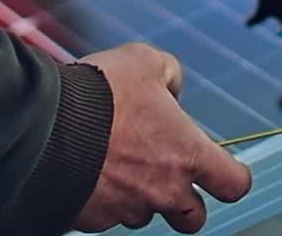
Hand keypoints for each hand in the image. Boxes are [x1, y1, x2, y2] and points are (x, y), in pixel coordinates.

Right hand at [74, 42, 251, 232]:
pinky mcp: (95, 220)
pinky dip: (106, 196)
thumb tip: (172, 89)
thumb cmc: (102, 94)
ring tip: (120, 159)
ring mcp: (128, 209)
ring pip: (146, 213)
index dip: (233, 177)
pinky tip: (93, 167)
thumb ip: (170, 75)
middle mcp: (164, 190)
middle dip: (187, 202)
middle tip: (172, 174)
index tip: (228, 170)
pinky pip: (109, 214)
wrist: (47, 126)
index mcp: (186, 154)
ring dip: (141, 194)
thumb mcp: (146, 61)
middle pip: (193, 218)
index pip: (233, 184)